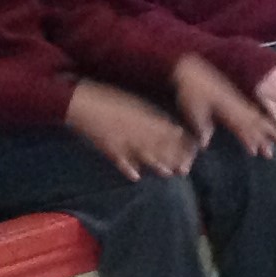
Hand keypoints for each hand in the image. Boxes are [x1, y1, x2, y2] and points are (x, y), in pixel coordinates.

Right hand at [68, 79, 197, 180]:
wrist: (83, 102)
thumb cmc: (110, 99)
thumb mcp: (136, 104)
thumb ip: (152, 117)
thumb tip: (171, 128)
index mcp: (145, 117)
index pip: (168, 132)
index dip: (180, 142)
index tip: (192, 150)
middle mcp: (138, 129)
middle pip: (159, 145)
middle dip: (173, 156)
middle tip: (184, 168)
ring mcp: (123, 140)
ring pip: (144, 154)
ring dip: (157, 164)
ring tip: (167, 173)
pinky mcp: (109, 147)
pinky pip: (120, 161)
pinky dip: (128, 169)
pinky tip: (136, 178)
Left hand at [173, 54, 275, 156]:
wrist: (191, 67)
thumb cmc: (190, 89)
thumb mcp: (192, 108)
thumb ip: (201, 126)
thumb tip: (205, 145)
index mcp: (225, 108)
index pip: (241, 127)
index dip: (249, 140)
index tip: (257, 152)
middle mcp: (235, 104)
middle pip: (256, 122)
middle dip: (269, 134)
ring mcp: (237, 99)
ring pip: (257, 116)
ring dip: (270, 126)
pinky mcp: (235, 96)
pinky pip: (253, 108)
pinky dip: (263, 116)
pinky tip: (269, 121)